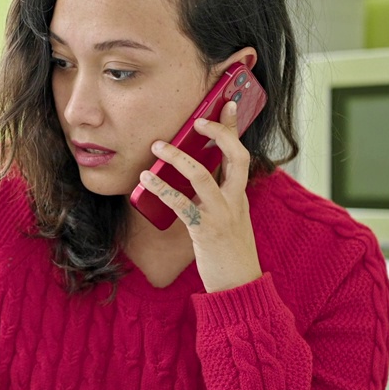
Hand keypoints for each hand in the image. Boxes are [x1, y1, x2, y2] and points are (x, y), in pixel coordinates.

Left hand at [138, 100, 262, 292]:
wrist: (240, 286)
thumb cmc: (229, 252)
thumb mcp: (230, 218)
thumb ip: (217, 196)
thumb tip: (194, 174)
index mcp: (240, 195)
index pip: (241, 153)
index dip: (235, 127)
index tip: (229, 102)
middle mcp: (235, 200)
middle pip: (236, 156)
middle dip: (219, 132)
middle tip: (198, 119)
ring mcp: (222, 214)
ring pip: (204, 176)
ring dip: (179, 158)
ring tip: (157, 147)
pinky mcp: (205, 230)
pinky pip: (182, 204)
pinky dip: (162, 189)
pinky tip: (146, 181)